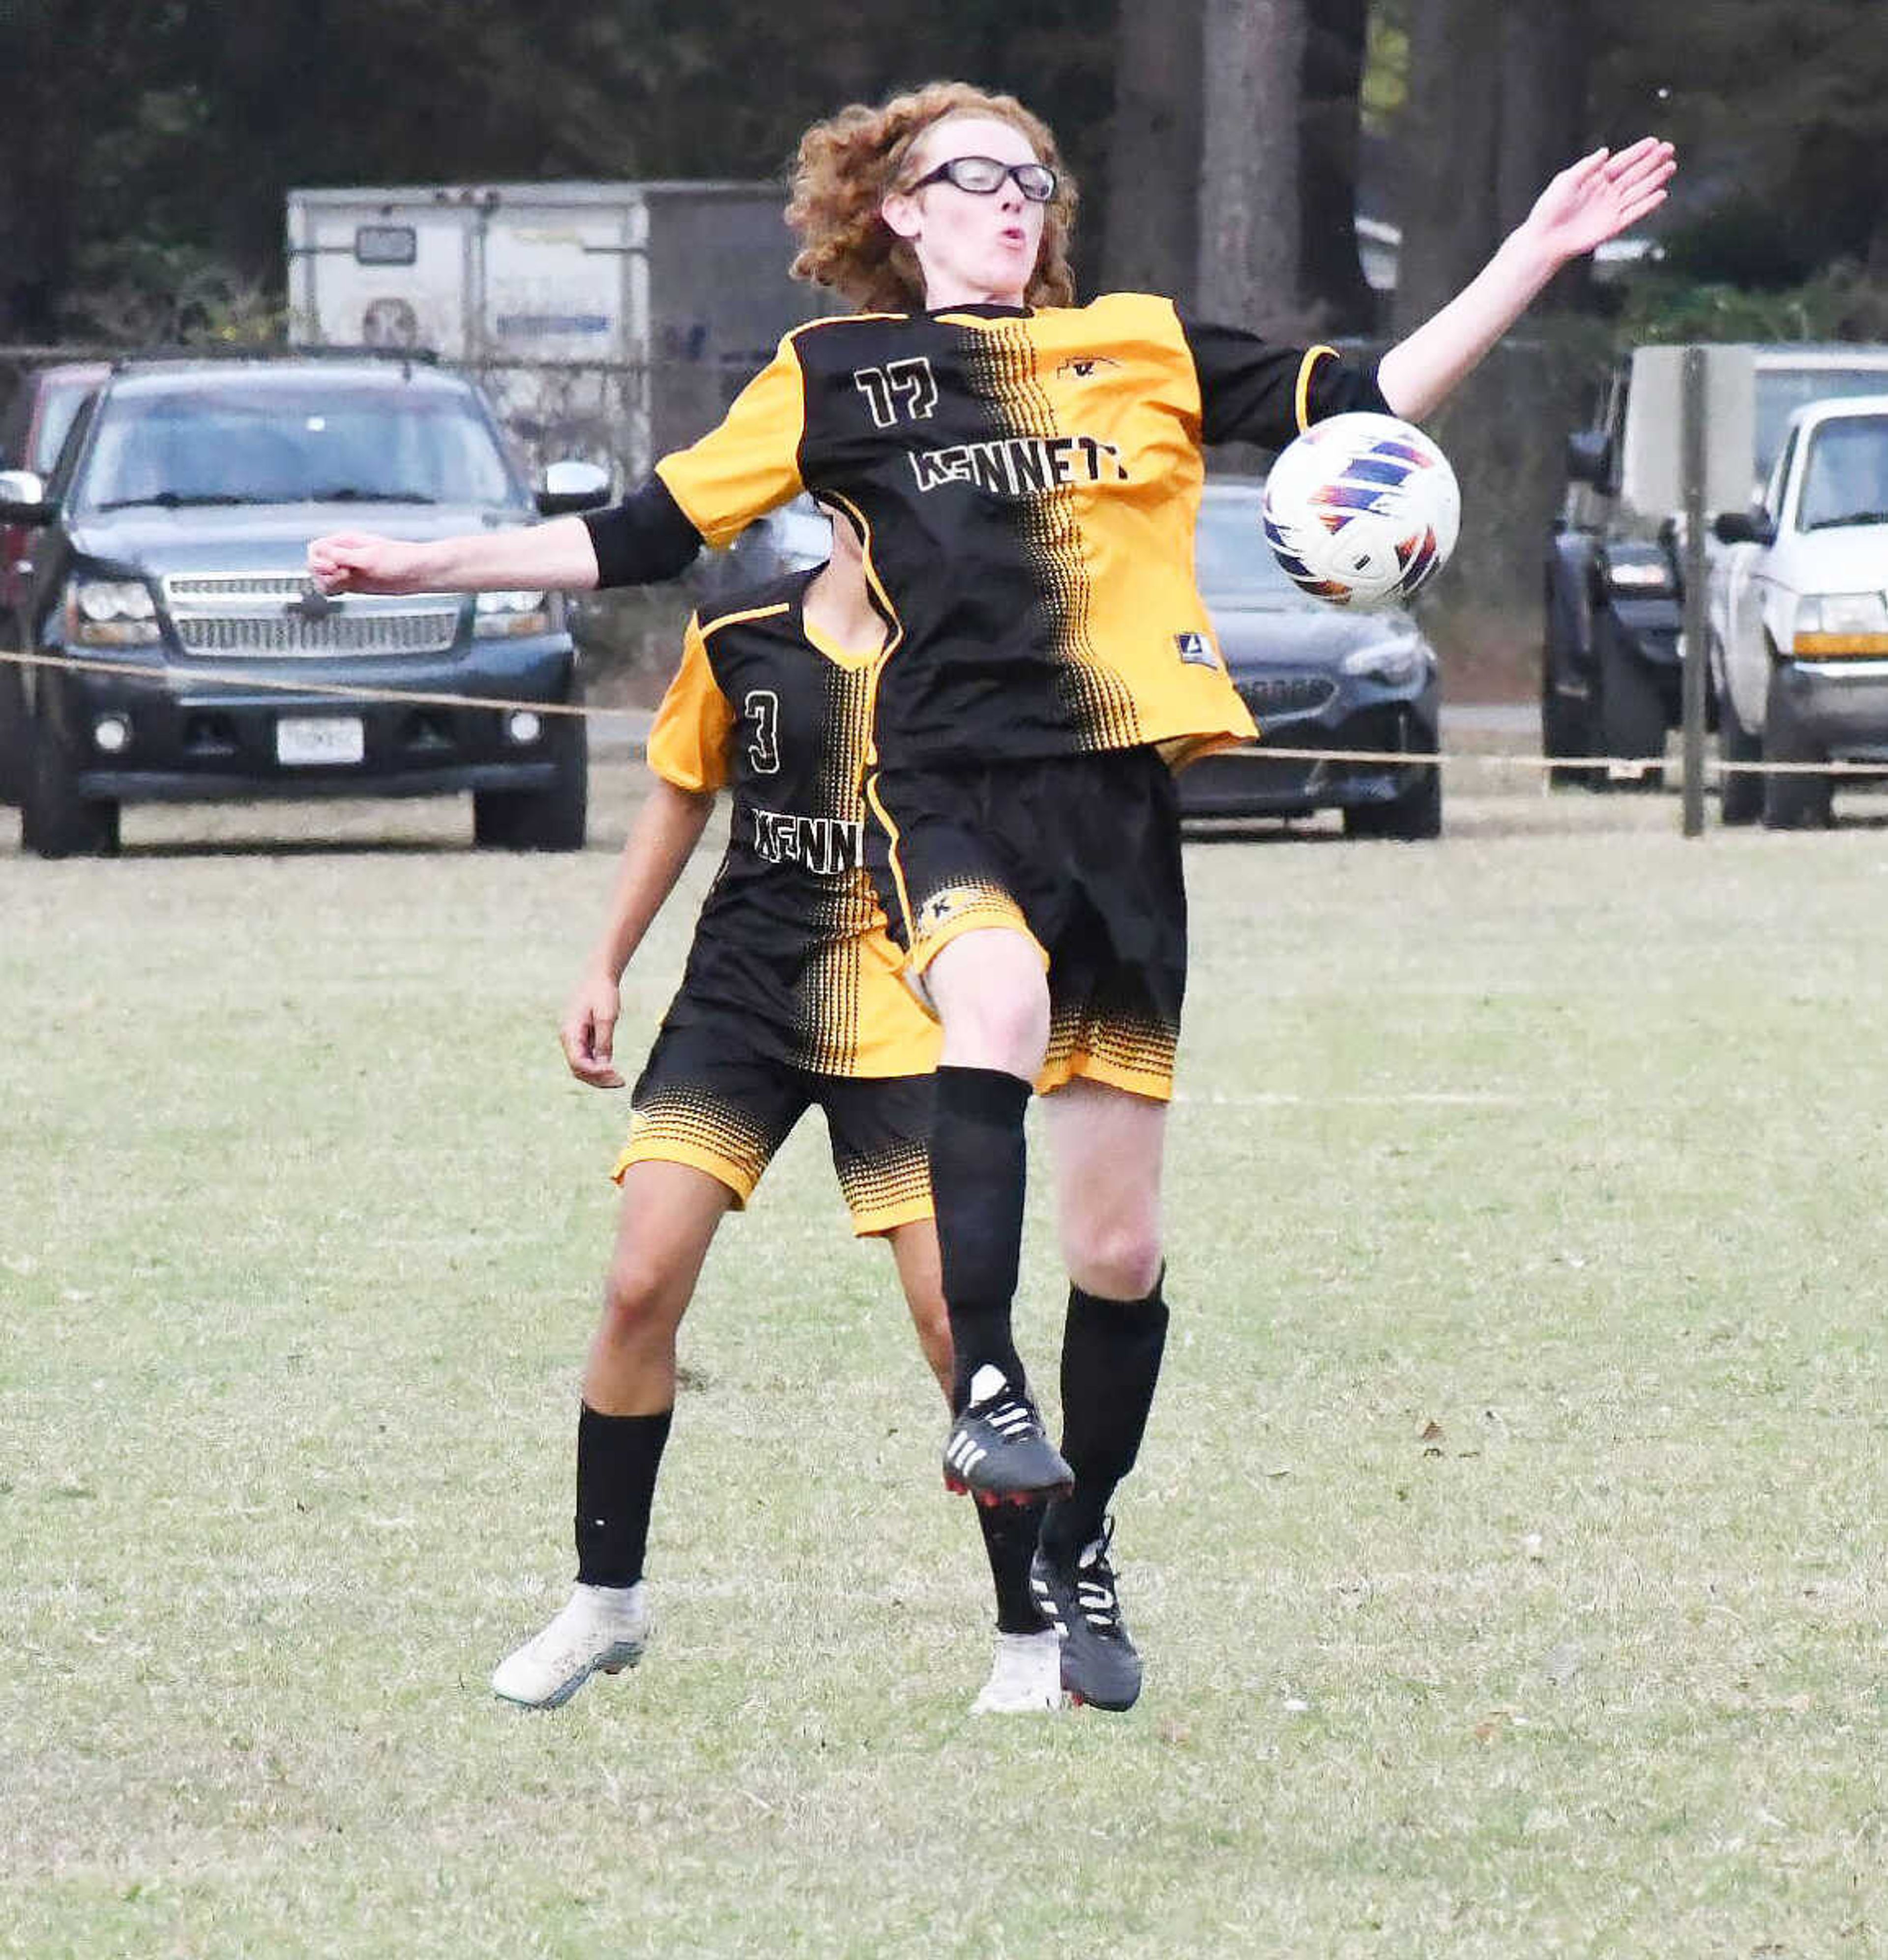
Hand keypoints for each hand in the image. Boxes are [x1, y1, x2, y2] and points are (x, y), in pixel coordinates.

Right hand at [306, 531, 434, 594]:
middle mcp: (345, 555)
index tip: (333, 568)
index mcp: (346, 542)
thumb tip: (322, 557)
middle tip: (342, 575)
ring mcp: (349, 570)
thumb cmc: (402, 560)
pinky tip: (348, 589)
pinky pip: (335, 587)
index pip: (315, 549)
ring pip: (323, 578)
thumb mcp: (369, 556)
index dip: (319, 560)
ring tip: (347, 582)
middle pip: (315, 565)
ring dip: (328, 583)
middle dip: (322, 573)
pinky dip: (336, 589)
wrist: (421, 573)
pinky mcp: (356, 584)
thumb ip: (344, 557)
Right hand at [560, 968, 624, 1087]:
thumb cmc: (602, 993)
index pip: (578, 1063)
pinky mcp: (582, 1038)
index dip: (596, 1073)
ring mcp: (574, 1039)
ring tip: (618, 1080)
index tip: (615, 1073)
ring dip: (599, 1076)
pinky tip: (612, 1069)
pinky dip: (599, 1067)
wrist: (599, 976)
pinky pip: (587, 1058)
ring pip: (583, 1066)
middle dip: (598, 1079)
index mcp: (570, 1033)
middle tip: (620, 1082)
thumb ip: (604, 1041)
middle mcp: (569, 1039)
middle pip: (579, 1069)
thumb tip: (604, 1065)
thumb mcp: (606, 1016)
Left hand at [1522, 138, 1675, 267]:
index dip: (1638, 152)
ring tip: (1671, 166)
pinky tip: (1661, 194)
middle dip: (1652, 161)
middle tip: (1670, 149)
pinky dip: (1648, 205)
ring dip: (1655, 179)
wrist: (1545, 238)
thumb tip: (1605, 151)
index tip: (1654, 141)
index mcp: (1596, 179)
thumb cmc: (1550, 208)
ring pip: (1639, 191)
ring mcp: (1612, 209)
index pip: (1622, 162)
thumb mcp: (1566, 181)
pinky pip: (1634, 213)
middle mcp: (1607, 192)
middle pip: (1635, 174)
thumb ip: (1586, 166)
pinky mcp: (1613, 226)